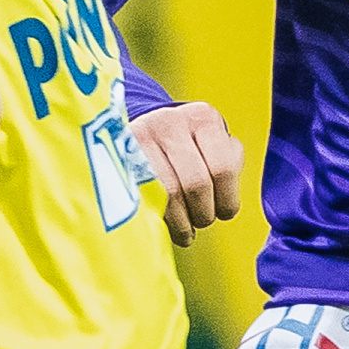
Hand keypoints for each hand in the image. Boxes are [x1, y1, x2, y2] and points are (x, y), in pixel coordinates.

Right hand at [132, 101, 243, 246]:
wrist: (141, 133)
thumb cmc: (184, 149)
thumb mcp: (210, 146)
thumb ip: (228, 164)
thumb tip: (228, 200)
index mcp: (203, 118)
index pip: (223, 168)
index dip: (227, 200)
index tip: (224, 212)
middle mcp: (172, 121)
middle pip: (196, 183)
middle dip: (204, 213)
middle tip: (202, 220)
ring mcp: (143, 136)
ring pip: (170, 193)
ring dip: (182, 222)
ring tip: (184, 229)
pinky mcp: (120, 156)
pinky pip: (144, 197)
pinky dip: (158, 218)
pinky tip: (164, 224)